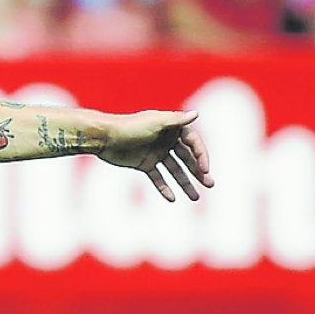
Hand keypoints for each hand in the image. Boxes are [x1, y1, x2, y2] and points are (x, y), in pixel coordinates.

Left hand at [98, 109, 214, 201]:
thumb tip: (196, 114)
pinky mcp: (144, 164)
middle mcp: (166, 141)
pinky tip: (172, 199)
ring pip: (175, 170)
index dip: (201, 156)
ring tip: (195, 198)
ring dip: (185, 183)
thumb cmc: (130, 126)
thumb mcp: (155, 123)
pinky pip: (158, 178)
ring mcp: (156, 153)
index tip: (204, 170)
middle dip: (199, 172)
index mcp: (172, 128)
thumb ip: (176, 121)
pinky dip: (164, 188)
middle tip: (210, 184)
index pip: (193, 143)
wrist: (104, 137)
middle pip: (187, 158)